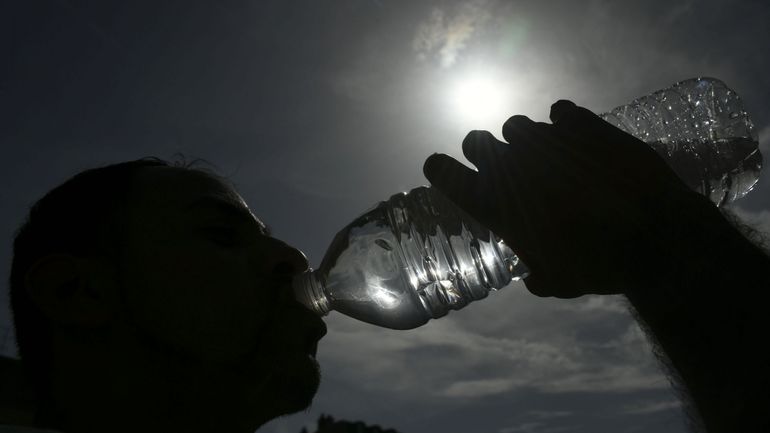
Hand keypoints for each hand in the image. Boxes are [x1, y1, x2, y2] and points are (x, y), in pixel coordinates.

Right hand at [423, 100, 703, 297]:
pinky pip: (560, 112)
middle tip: (502, 164)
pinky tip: (577, 137)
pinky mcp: (582, 124)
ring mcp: (546, 139)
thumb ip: (536, 275)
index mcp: (495, 203)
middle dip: (482, 150)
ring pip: (516, 125)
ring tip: (547, 155)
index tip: (442, 169)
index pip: (444, 173)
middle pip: (475, 140)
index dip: (440, 169)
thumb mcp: (558, 282)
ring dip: (524, 139)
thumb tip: (532, 275)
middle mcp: (511, 164)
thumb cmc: (596, 264)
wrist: (653, 234)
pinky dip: (564, 123)